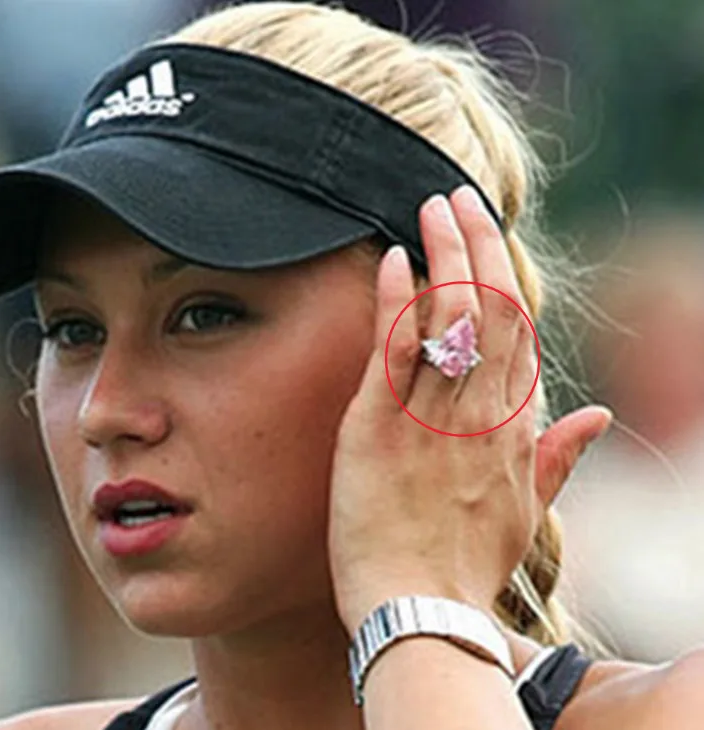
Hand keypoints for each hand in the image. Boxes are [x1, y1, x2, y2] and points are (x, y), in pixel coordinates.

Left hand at [328, 186, 611, 632]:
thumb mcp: (525, 516)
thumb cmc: (465, 566)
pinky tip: (394, 259)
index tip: (489, 240)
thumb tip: (599, 420)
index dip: (507, 279)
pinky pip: (395, 352)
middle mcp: (480, 414)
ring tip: (432, 205)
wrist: (418, 614)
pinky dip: (397, 302)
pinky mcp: (380, 429)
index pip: (521, 335)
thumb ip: (558, 460)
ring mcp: (432, 417)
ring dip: (445, 254)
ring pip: (453, 316)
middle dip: (479, 244)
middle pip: (494, 309)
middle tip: (459, 196)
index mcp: (514, 430)